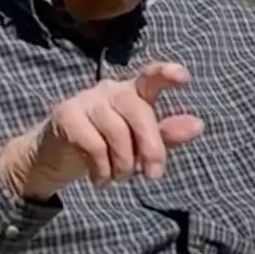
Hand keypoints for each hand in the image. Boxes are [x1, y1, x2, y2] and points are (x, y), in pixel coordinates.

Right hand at [0, 62, 204, 199]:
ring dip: (123, 165)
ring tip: (119, 177)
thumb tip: (197, 125)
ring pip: (117, 132)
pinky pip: (94, 146)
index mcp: (134, 93)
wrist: (57, 158)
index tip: (184, 78)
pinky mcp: (67, 115)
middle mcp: (111, 90)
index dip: (167, 74)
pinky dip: (102, 170)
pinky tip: (100, 179)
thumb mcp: (140, 144)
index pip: (151, 77)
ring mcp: (87, 99)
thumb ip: (167, 134)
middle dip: (151, 148)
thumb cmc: (107, 148)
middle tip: (153, 175)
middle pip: (139, 112)